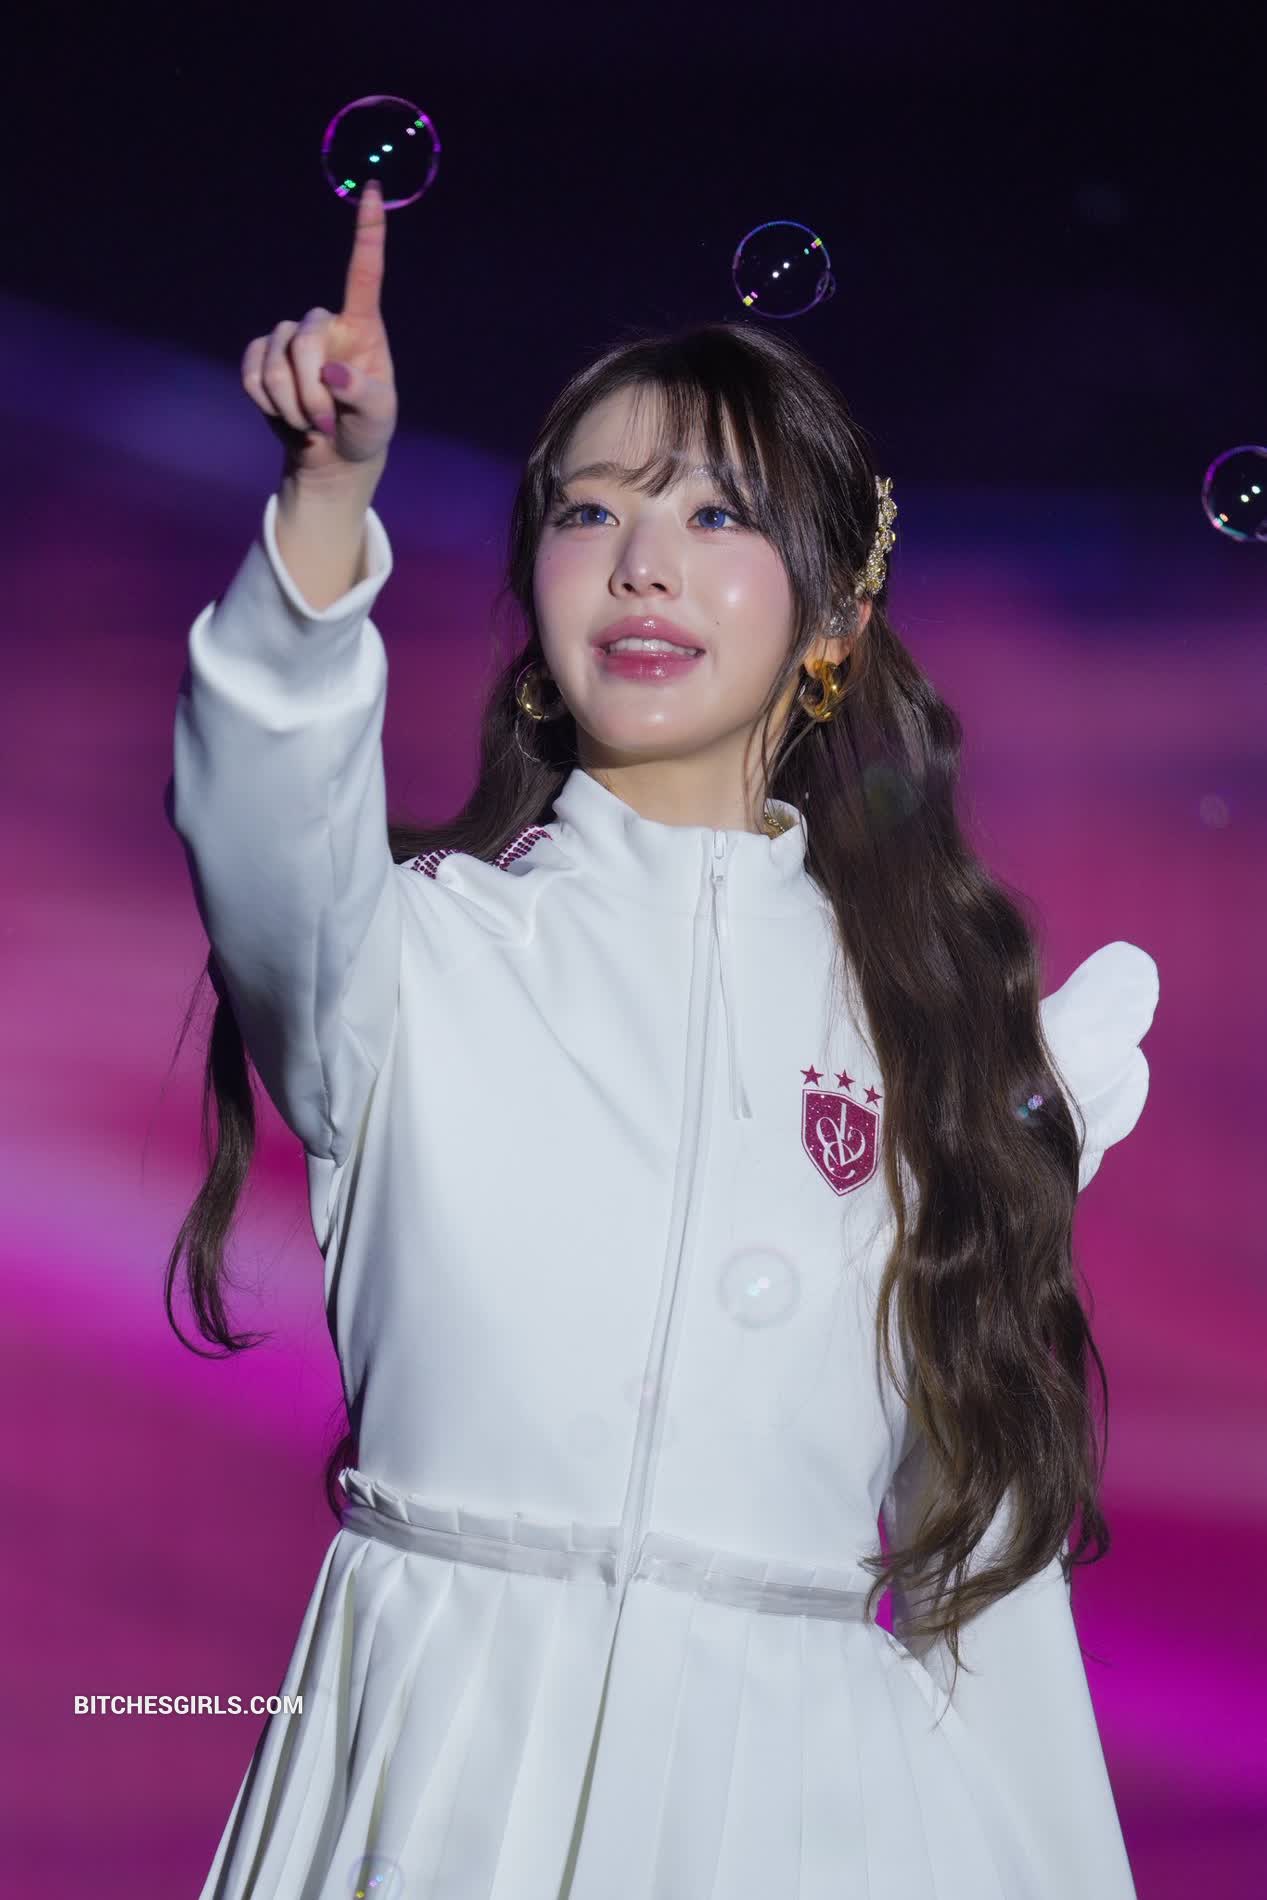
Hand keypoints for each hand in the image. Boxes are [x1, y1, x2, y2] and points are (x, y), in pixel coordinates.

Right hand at [241, 182, 397, 479]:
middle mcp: (325, 324)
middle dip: (309, 391)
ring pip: (275, 361)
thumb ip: (364, 395)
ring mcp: (289, 338)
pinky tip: (285, 415)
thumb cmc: (364, 430)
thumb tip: (333, 374)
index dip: (369, 233)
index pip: (365, 273)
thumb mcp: (378, 419)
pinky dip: (267, 403)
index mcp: (362, 327)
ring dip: (290, 404)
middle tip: (323, 424)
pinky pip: (252, 375)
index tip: (372, 190)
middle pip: (303, 340)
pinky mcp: (262, 356)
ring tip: (310, 424)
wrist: (333, 455)